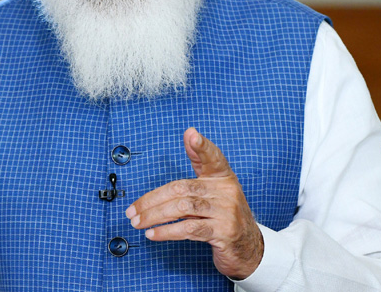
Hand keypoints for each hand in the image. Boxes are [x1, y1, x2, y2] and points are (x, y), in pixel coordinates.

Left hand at [124, 127, 263, 279]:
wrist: (248, 247)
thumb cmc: (224, 213)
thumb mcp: (213, 187)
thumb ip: (199, 162)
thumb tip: (189, 133)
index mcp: (223, 176)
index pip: (213, 157)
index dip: (202, 147)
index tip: (192, 135)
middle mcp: (227, 191)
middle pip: (182, 188)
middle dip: (152, 200)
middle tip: (132, 210)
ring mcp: (227, 212)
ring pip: (183, 208)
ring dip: (155, 216)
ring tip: (138, 222)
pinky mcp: (224, 232)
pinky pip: (190, 229)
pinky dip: (167, 231)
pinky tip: (153, 233)